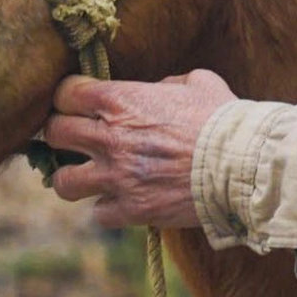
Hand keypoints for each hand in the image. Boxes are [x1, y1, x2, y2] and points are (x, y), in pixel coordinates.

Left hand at [43, 70, 238, 229]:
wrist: (243, 163)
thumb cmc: (224, 118)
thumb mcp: (198, 83)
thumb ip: (167, 85)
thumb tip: (157, 92)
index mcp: (121, 100)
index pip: (66, 93)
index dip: (69, 97)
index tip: (76, 104)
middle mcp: (109, 137)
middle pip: (54, 133)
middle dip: (62, 134)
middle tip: (75, 139)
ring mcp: (117, 177)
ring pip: (63, 181)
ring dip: (73, 178)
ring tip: (86, 177)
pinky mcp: (131, 209)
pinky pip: (98, 214)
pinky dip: (108, 208)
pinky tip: (123, 201)